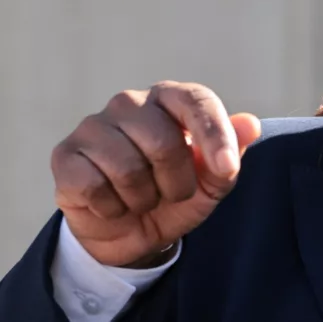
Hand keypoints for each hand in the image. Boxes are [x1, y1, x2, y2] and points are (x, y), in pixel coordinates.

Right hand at [51, 81, 260, 266]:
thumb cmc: (176, 194)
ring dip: (144, 199)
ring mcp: (93, 126)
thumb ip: (232, 153)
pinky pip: (94, 186)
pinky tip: (113, 203)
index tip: (226, 170)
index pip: (196, 101)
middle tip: (173, 193)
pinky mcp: (65, 155)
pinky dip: (113, 208)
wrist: (132, 230)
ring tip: (143, 198)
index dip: (215, 136)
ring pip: (128, 169)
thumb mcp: (213, 181)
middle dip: (177, 183)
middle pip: (164, 143)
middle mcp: (130, 103)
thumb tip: (251, 124)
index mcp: (170, 98)